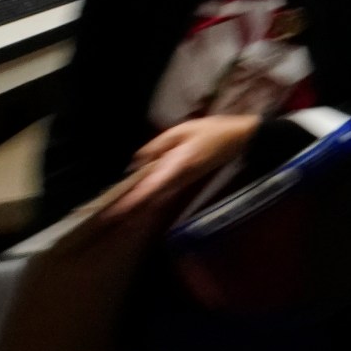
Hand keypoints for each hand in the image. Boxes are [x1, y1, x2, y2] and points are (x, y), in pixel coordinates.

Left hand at [106, 114, 260, 217]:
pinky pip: (164, 195)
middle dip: (132, 211)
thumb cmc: (212, 131)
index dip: (133, 201)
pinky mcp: (186, 182)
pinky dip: (150, 202)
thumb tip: (136, 162)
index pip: (150, 188)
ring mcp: (183, 183)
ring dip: (139, 210)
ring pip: (157, 200)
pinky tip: (140, 205)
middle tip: (109, 220)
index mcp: (177, 166)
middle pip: (151, 200)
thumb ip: (158, 146)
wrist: (241, 140)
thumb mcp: (183, 130)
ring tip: (119, 218)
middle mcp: (179, 180)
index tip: (115, 211)